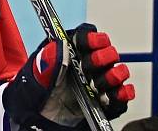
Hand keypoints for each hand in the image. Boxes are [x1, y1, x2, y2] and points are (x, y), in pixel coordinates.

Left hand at [4, 24, 134, 129]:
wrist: (38, 120)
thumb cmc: (35, 93)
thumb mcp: (35, 77)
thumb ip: (47, 62)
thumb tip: (60, 45)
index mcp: (68, 53)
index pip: (85, 38)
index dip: (92, 38)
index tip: (95, 42)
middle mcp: (86, 65)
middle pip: (105, 53)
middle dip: (103, 57)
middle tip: (94, 64)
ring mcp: (97, 83)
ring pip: (116, 73)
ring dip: (114, 75)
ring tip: (104, 83)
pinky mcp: (105, 102)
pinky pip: (120, 97)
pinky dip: (122, 95)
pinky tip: (117, 94)